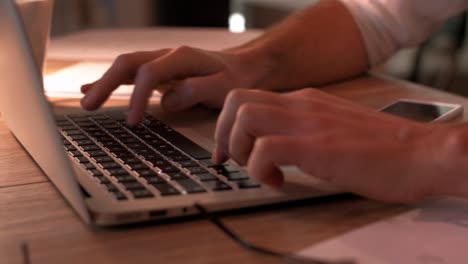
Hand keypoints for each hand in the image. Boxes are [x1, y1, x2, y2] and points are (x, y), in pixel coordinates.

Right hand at [80, 46, 263, 124]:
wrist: (245, 67)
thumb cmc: (237, 78)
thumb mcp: (225, 86)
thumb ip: (197, 91)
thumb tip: (168, 101)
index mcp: (182, 57)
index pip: (149, 73)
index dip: (137, 97)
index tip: (131, 122)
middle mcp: (168, 56)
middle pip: (128, 64)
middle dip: (106, 84)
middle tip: (88, 107)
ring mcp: (162, 63)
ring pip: (126, 68)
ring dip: (105, 84)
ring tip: (86, 102)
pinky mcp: (161, 73)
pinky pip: (132, 76)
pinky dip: (113, 83)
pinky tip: (94, 89)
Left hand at [213, 88, 463, 202]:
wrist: (420, 153)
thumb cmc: (380, 148)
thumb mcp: (333, 128)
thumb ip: (304, 129)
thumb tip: (274, 147)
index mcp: (304, 101)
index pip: (248, 98)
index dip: (226, 126)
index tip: (226, 152)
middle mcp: (301, 105)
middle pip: (236, 101)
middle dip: (223, 134)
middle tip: (232, 161)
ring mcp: (308, 123)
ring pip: (244, 117)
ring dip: (239, 149)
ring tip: (258, 170)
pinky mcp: (317, 146)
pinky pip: (265, 148)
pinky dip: (259, 169)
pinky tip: (278, 182)